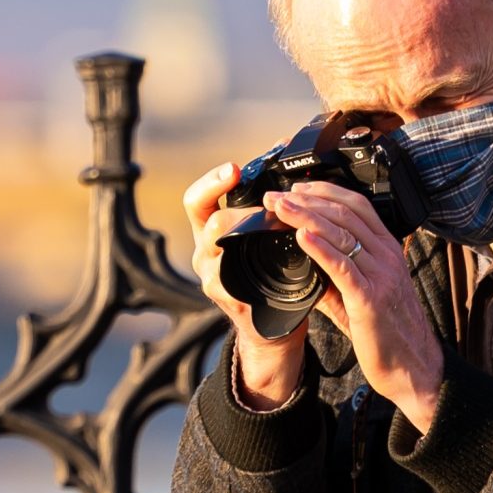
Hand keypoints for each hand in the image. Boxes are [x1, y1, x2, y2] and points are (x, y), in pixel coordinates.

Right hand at [182, 161, 308, 407]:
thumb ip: (270, 215)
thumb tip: (294, 182)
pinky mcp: (225, 298)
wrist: (276, 323)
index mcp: (214, 231)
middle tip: (272, 210)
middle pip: (211, 221)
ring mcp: (212, 275)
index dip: (211, 182)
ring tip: (275, 229)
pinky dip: (246, 274)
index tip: (233, 169)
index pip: (198, 200)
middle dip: (243, 212)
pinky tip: (264, 270)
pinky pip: (226, 283)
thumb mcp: (267, 239)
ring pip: (215, 249)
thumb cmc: (275, 276)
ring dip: (245, 236)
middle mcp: (206, 251)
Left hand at [259, 183, 446, 431]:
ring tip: (279, 208)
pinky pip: (344, 267)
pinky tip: (301, 238)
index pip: (357, 206)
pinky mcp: (371, 300)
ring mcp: (381, 276)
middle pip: (346, 214)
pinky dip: (321, 249)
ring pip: (343, 234)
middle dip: (307, 200)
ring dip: (306, 217)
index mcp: (387, 250)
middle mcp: (387, 256)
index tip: (295, 188)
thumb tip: (300, 259)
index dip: (325, 192)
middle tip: (276, 196)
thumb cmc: (386, 331)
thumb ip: (333, 274)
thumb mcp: (358, 293)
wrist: (411, 367)